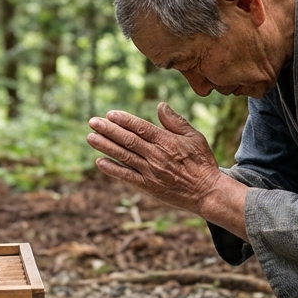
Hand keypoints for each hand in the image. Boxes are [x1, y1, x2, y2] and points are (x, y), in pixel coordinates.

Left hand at [86, 102, 227, 216]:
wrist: (207, 192)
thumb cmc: (202, 162)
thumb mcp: (194, 137)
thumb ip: (175, 122)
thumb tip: (160, 105)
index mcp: (166, 141)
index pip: (140, 128)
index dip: (124, 121)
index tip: (109, 114)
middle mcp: (156, 155)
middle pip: (128, 140)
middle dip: (108, 130)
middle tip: (92, 122)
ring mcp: (151, 172)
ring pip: (124, 156)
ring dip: (105, 147)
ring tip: (90, 138)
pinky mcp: (149, 186)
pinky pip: (127, 176)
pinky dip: (113, 169)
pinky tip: (100, 162)